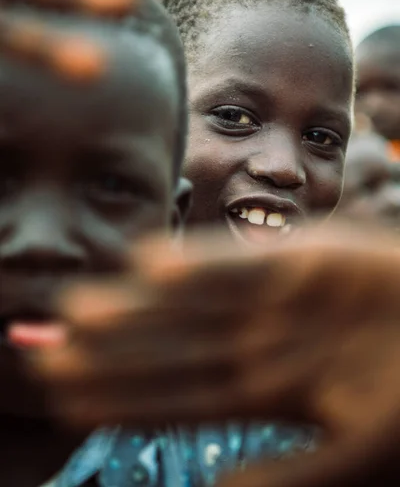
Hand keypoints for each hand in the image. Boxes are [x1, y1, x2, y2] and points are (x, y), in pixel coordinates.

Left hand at [30, 223, 399, 482]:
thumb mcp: (359, 454)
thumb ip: (291, 474)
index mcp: (266, 388)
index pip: (177, 395)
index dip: (118, 395)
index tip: (61, 395)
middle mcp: (260, 341)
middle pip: (172, 347)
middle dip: (109, 352)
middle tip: (41, 350)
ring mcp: (277, 300)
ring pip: (194, 305)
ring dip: (136, 309)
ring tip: (74, 311)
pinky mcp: (302, 260)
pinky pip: (244, 262)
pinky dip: (200, 263)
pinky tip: (149, 263)